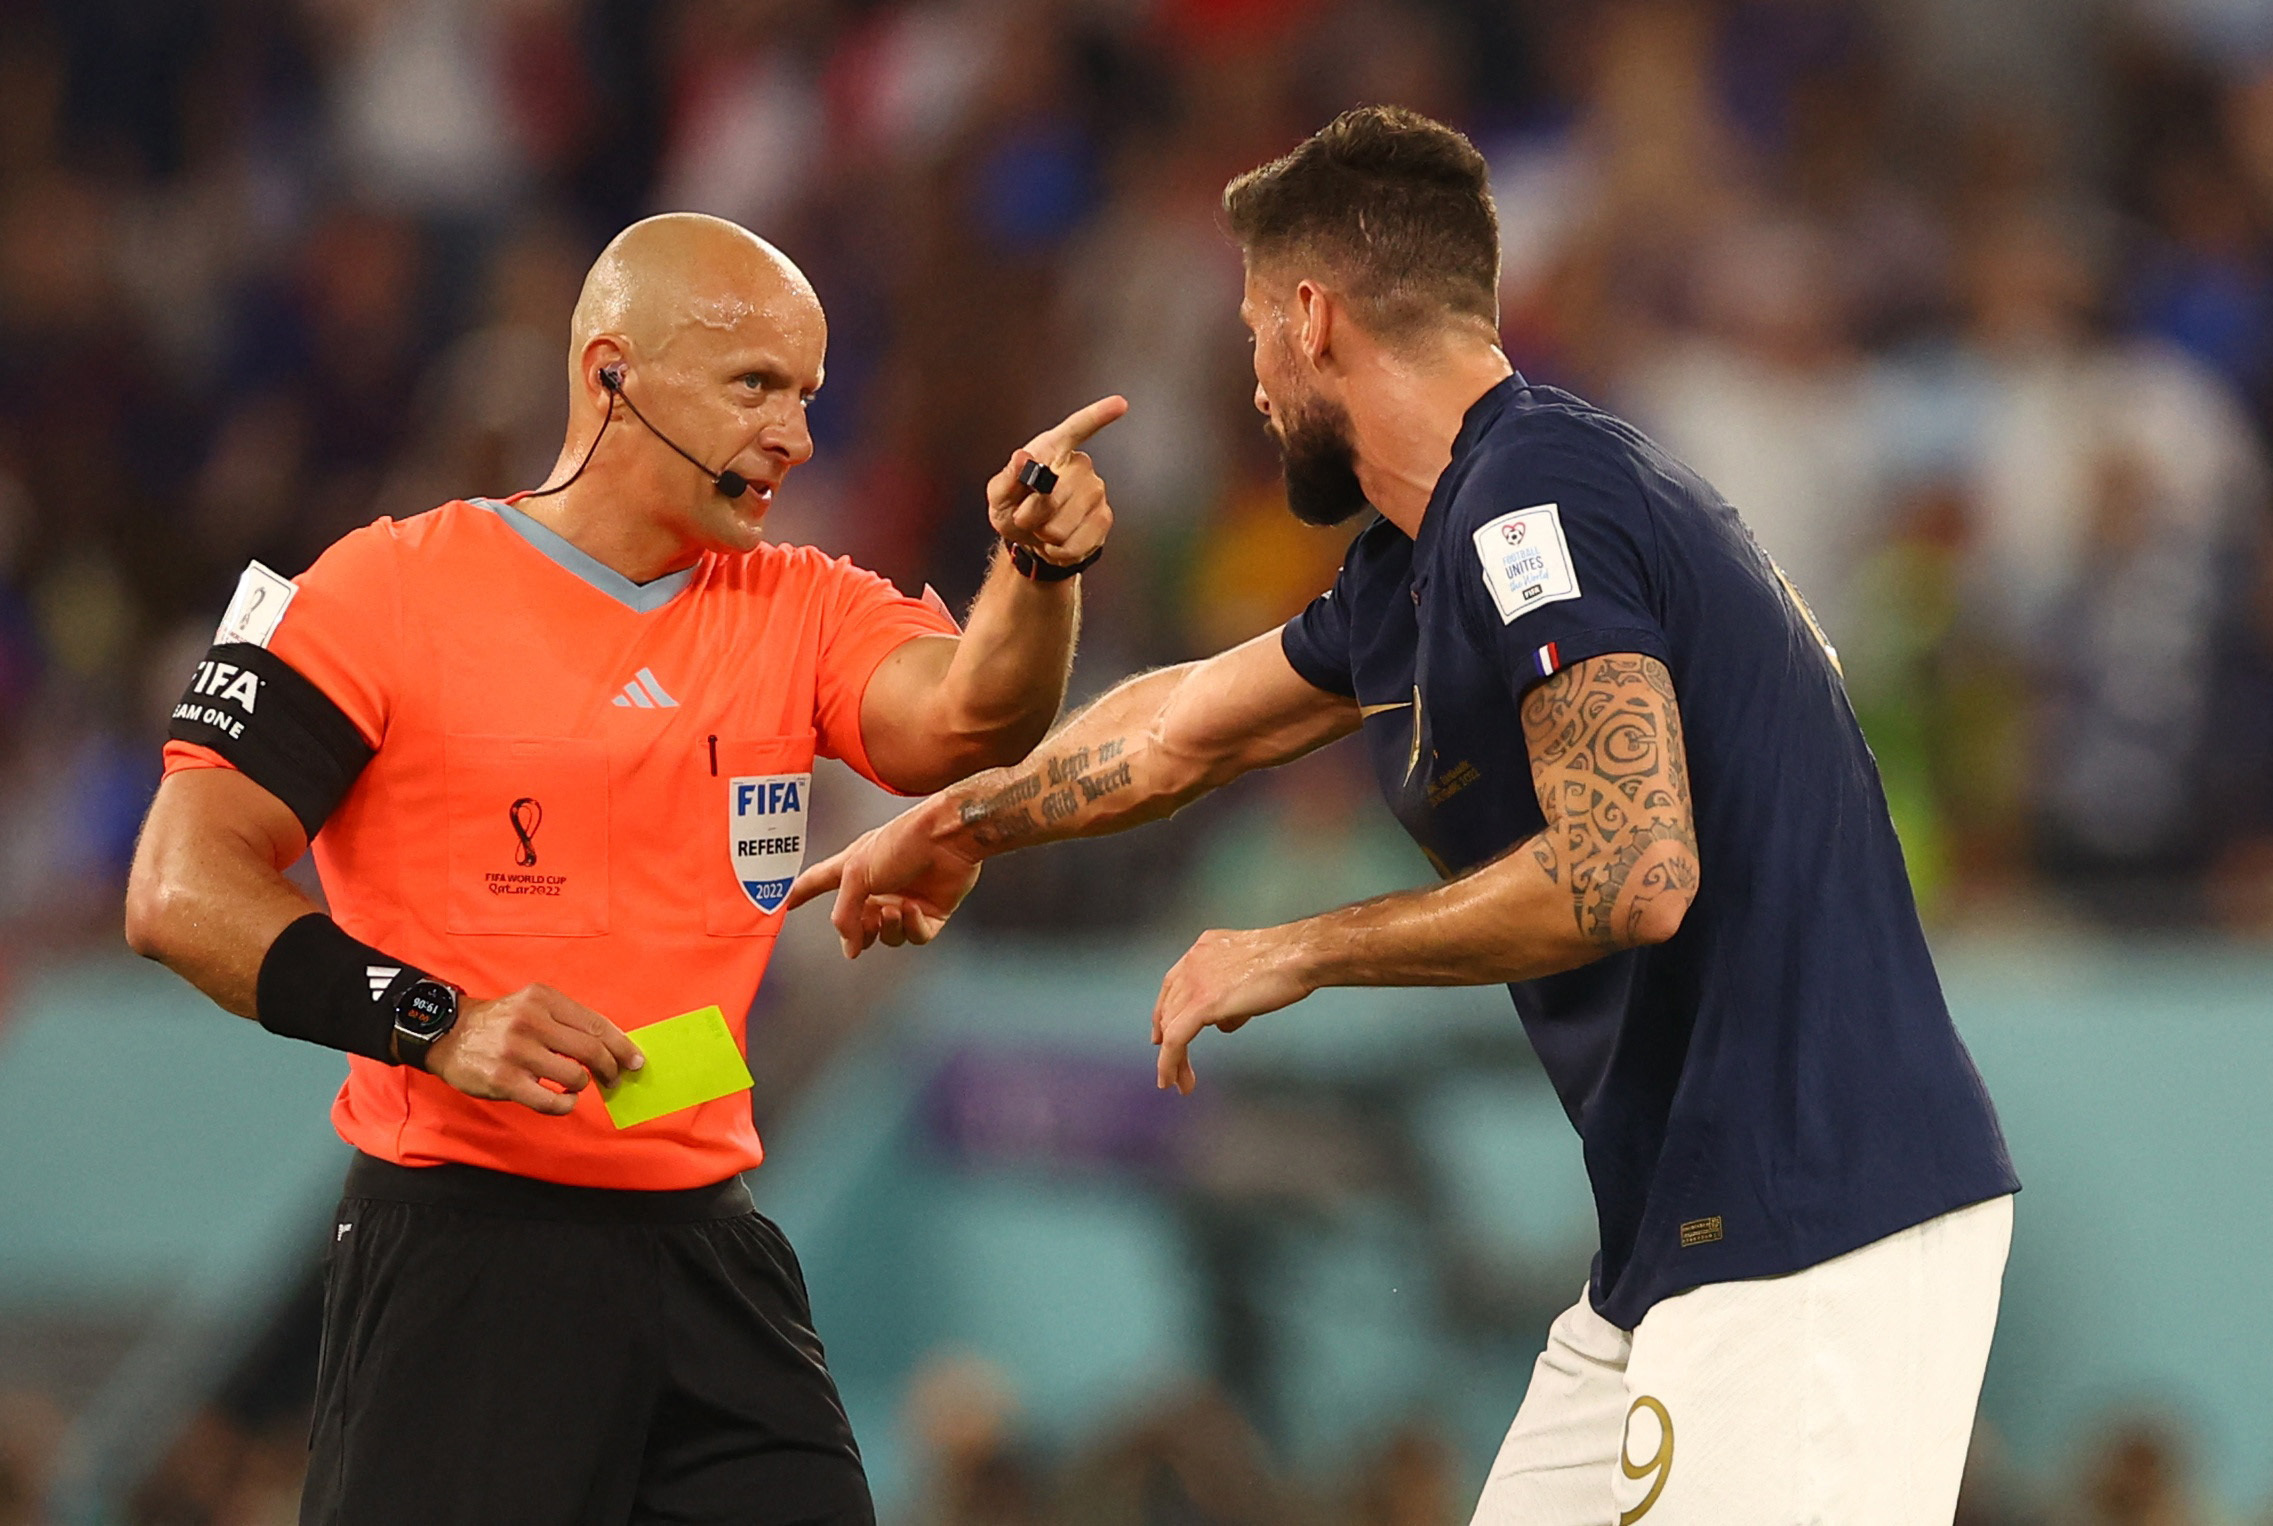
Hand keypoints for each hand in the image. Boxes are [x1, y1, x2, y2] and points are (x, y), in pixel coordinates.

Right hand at [423, 984, 645, 1115]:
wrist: (448, 1034)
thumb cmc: (501, 1022)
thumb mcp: (532, 1005)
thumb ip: (567, 1020)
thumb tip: (612, 1046)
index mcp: (544, 999)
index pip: (596, 1024)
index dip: (622, 1045)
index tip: (636, 1061)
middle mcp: (532, 1021)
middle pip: (591, 1050)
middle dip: (611, 1068)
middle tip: (614, 1079)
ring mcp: (517, 1051)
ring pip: (574, 1076)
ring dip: (583, 1085)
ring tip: (577, 1085)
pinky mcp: (505, 1080)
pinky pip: (551, 1101)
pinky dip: (566, 1104)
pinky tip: (565, 1100)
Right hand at [785, 808, 981, 958]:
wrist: (947, 836)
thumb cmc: (902, 841)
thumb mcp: (857, 873)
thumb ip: (844, 913)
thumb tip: (849, 949)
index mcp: (856, 869)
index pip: (820, 882)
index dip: (801, 892)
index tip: (785, 904)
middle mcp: (880, 886)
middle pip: (859, 925)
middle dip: (861, 929)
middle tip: (866, 920)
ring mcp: (906, 899)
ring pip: (889, 937)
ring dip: (888, 928)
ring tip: (894, 909)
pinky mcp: (933, 911)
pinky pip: (917, 936)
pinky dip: (912, 927)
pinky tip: (914, 909)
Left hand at [988, 395, 1127, 567]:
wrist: (1032, 541)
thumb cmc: (1015, 508)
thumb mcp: (999, 495)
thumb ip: (1007, 477)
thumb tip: (1023, 457)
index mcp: (1053, 450)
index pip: (1078, 428)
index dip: (1098, 416)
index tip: (1120, 404)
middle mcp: (1080, 466)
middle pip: (1058, 492)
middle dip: (1034, 513)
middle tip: (1027, 516)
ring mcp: (1096, 492)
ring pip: (1065, 522)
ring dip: (1045, 534)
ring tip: (1043, 528)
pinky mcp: (1104, 518)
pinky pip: (1078, 542)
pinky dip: (1059, 550)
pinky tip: (1056, 542)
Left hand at [1151, 926, 1315, 1093]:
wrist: (1299, 955)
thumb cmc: (1288, 962)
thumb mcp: (1249, 975)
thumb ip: (1231, 997)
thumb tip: (1224, 1022)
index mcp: (1202, 951)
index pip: (1172, 986)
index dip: (1165, 1013)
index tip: (1161, 1035)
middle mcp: (1193, 963)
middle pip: (1168, 1009)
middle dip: (1168, 1041)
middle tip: (1173, 1067)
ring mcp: (1195, 981)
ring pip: (1170, 1027)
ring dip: (1172, 1058)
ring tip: (1178, 1081)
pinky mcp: (1203, 1003)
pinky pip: (1175, 1038)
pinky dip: (1170, 1062)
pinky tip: (1172, 1078)